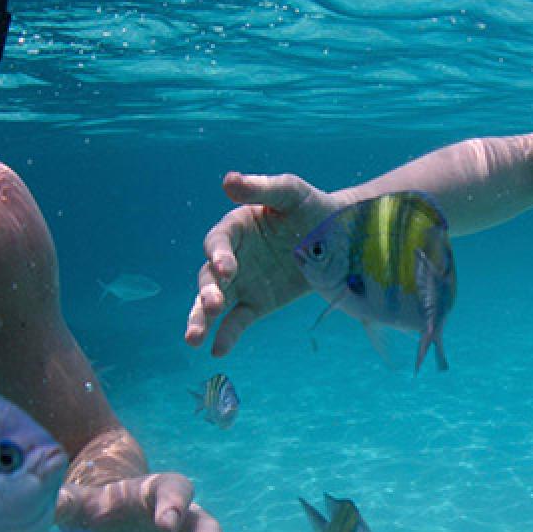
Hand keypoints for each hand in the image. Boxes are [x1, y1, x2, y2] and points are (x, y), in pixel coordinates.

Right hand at [183, 171, 338, 356]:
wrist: (340, 238)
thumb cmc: (312, 208)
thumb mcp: (291, 192)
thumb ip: (261, 188)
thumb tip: (228, 180)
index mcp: (236, 227)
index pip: (218, 241)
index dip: (219, 254)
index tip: (227, 269)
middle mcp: (232, 256)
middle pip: (209, 276)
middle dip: (208, 292)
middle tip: (212, 305)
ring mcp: (242, 282)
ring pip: (213, 302)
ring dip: (201, 319)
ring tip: (193, 339)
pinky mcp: (256, 303)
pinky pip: (237, 321)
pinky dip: (226, 335)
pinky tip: (218, 351)